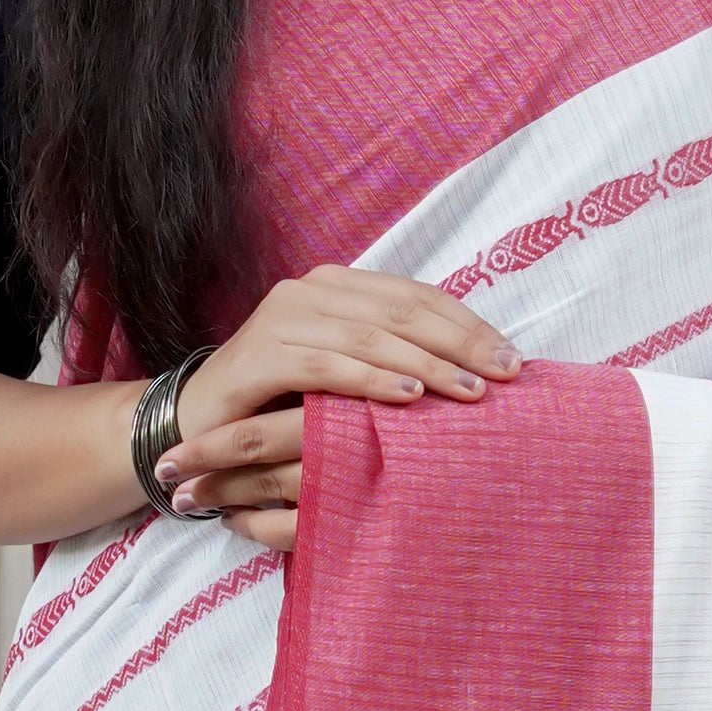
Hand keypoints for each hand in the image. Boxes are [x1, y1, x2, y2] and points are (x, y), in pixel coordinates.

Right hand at [161, 265, 519, 552]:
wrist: (200, 425)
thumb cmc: (284, 404)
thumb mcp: (348, 374)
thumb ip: (395, 358)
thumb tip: (474, 371)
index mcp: (339, 285)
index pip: (418, 296)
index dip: (469, 324)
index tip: (511, 359)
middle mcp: (311, 291)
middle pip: (403, 311)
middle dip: (460, 343)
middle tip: (505, 374)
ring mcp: (284, 318)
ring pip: (371, 335)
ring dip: (426, 363)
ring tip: (469, 391)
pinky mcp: (262, 355)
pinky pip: (328, 365)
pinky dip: (372, 379)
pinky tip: (409, 396)